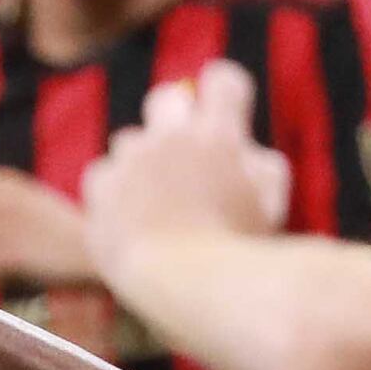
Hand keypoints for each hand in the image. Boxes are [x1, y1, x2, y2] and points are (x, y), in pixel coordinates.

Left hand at [82, 62, 292, 271]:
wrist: (190, 289)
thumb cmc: (239, 251)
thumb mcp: (270, 202)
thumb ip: (259, 164)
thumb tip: (241, 145)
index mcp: (220, 133)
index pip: (222, 80)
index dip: (224, 92)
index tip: (223, 108)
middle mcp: (172, 136)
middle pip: (167, 97)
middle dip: (175, 117)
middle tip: (184, 154)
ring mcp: (132, 160)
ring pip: (130, 141)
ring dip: (142, 164)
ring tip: (158, 206)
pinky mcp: (100, 187)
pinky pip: (103, 173)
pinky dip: (114, 193)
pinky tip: (129, 220)